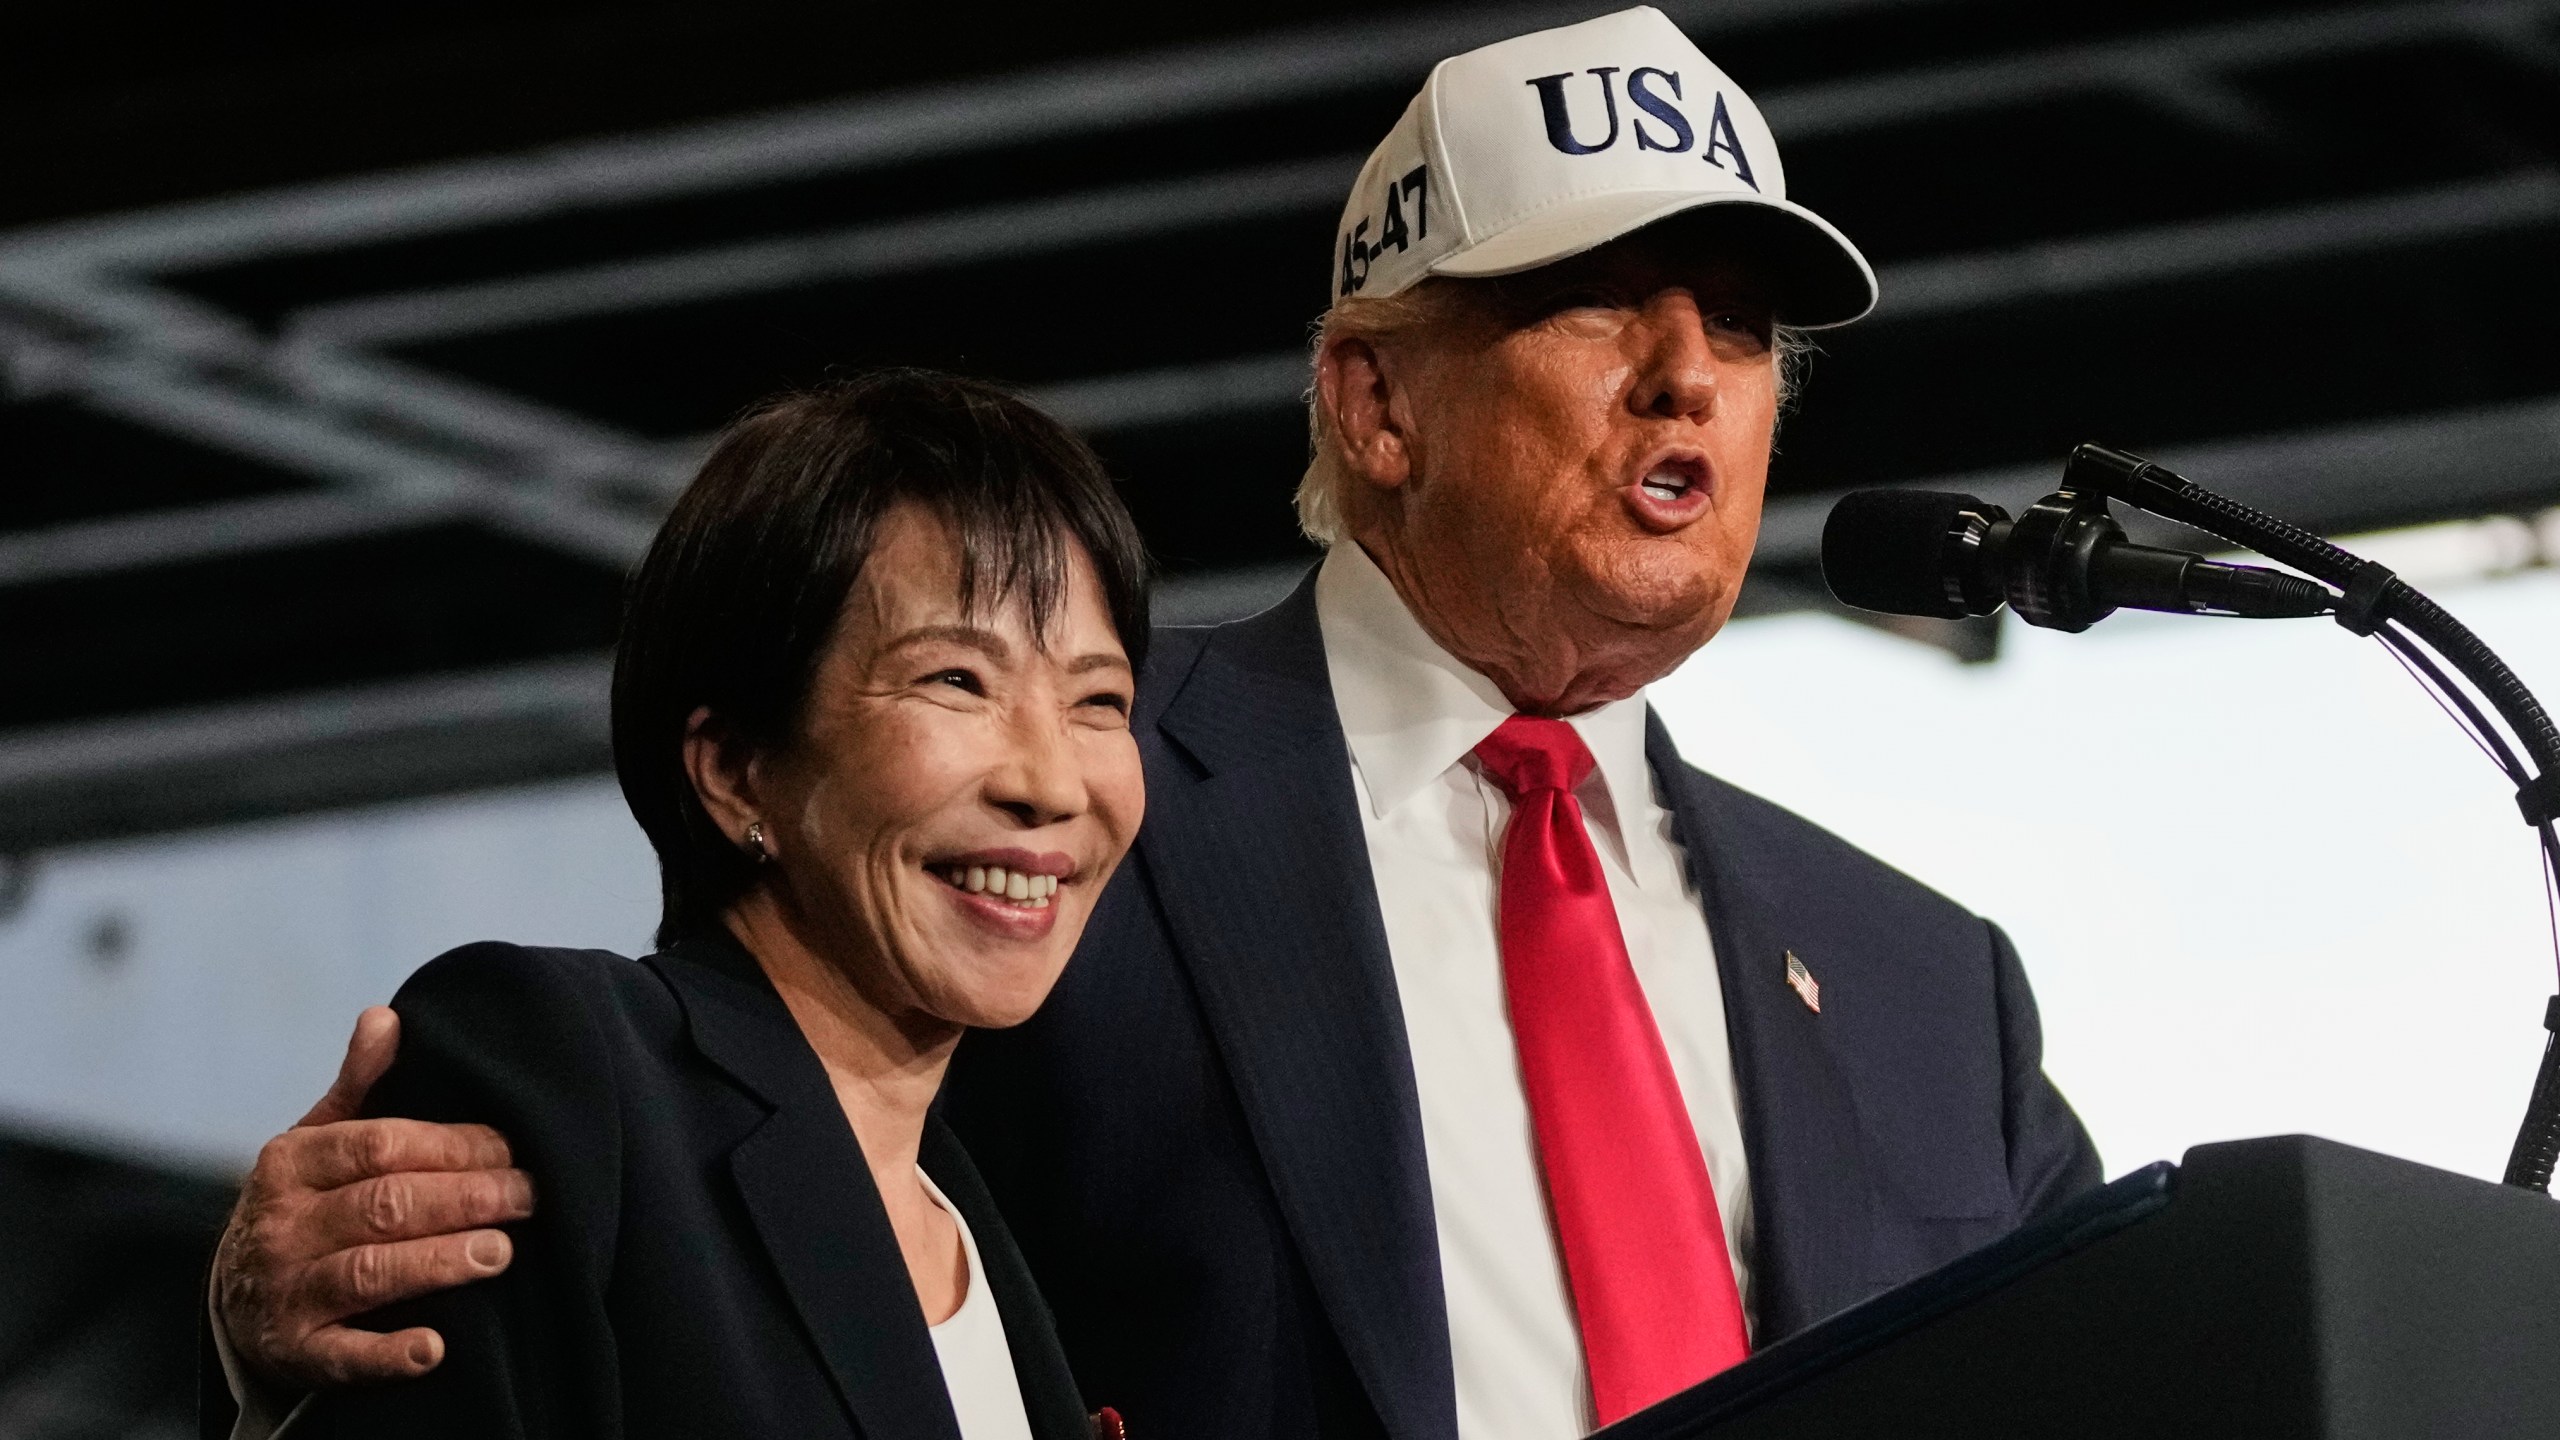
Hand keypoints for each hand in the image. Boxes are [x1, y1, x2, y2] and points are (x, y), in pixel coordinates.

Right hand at [212, 1006, 535, 1386]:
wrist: (241, 1296)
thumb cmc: (306, 1202)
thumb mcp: (317, 1140)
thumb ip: (358, 1087)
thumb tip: (385, 1017)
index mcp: (290, 1162)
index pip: (381, 1145)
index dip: (453, 1146)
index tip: (512, 1147)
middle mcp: (281, 1227)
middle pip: (385, 1206)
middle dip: (465, 1199)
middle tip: (529, 1196)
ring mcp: (285, 1293)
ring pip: (371, 1274)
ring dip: (441, 1262)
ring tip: (501, 1252)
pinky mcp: (297, 1353)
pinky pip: (345, 1356)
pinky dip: (389, 1355)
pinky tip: (436, 1349)